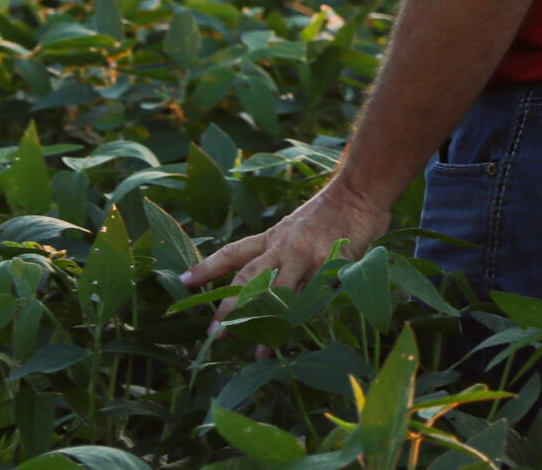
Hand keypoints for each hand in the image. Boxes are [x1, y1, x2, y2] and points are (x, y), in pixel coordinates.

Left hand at [182, 182, 393, 327]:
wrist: (358, 191)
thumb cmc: (331, 210)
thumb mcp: (296, 226)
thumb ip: (281, 250)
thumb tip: (265, 280)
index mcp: (272, 238)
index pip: (232, 253)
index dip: (207, 267)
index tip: (183, 282)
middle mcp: (283, 248)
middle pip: (249, 279)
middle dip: (229, 308)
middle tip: (213, 333)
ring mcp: (306, 256)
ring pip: (280, 293)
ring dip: (268, 323)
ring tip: (260, 349)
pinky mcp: (330, 264)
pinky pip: (317, 295)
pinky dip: (309, 315)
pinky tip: (303, 334)